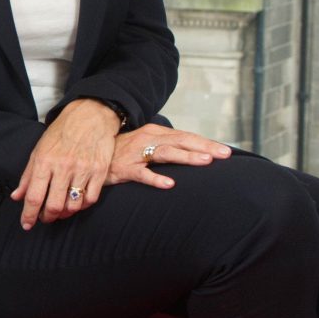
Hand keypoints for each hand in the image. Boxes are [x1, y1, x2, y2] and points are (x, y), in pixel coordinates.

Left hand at [12, 99, 123, 228]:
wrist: (90, 116)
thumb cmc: (61, 133)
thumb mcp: (38, 150)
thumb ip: (28, 175)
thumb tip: (16, 197)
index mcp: (44, 161)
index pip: (33, 196)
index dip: (28, 214)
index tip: (26, 224)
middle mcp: (63, 167)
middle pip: (53, 205)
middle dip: (46, 217)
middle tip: (44, 218)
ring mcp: (83, 170)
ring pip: (72, 205)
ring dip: (64, 214)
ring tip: (59, 212)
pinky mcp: (99, 171)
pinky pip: (90, 199)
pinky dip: (81, 207)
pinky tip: (75, 204)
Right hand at [108, 124, 228, 189]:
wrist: (91, 156)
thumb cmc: (123, 152)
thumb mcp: (146, 144)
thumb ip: (167, 146)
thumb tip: (195, 151)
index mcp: (155, 133)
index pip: (185, 137)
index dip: (206, 143)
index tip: (226, 151)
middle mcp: (147, 140)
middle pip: (180, 142)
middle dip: (204, 147)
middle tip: (224, 154)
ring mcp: (136, 154)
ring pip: (165, 154)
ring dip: (185, 157)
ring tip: (204, 161)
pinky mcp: (124, 169)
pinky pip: (142, 174)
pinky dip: (156, 179)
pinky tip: (170, 184)